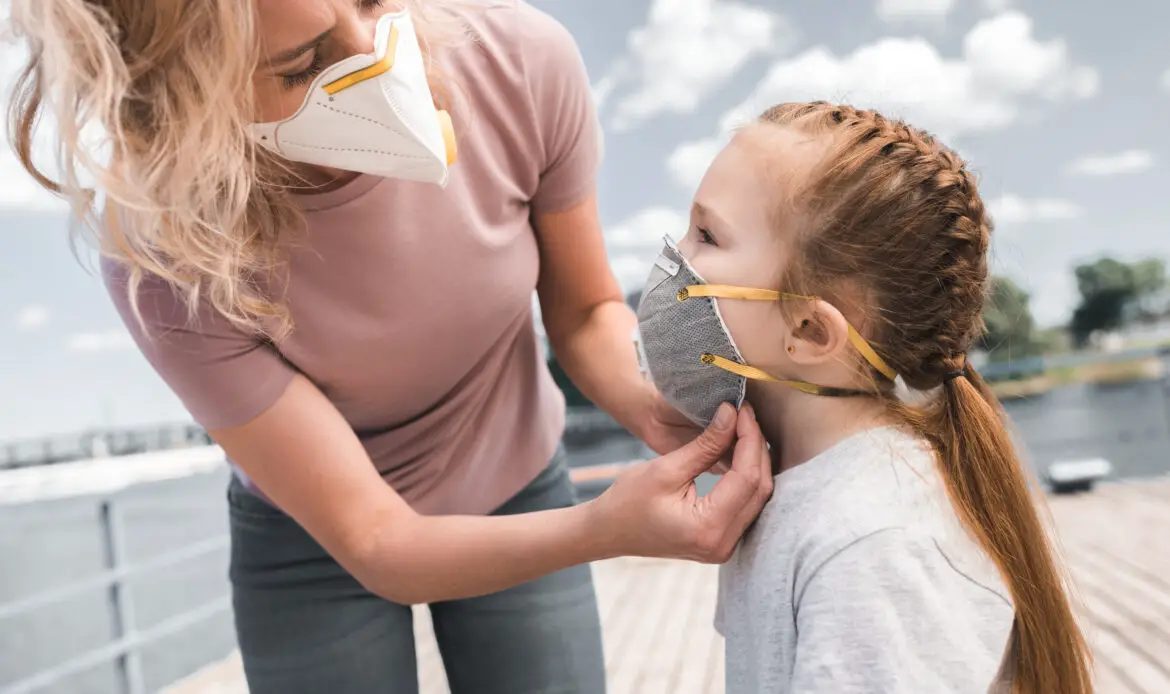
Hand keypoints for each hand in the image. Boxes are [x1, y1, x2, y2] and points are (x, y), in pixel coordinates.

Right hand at [587, 402, 772, 562]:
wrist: (609, 531)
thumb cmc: (628, 500)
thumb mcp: (666, 468)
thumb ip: (705, 444)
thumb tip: (732, 414)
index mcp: (707, 528)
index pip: (746, 477)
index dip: (750, 439)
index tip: (742, 410)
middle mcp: (723, 544)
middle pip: (759, 488)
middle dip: (756, 447)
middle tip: (745, 415)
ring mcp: (725, 546)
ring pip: (758, 497)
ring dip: (755, 461)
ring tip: (744, 429)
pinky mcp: (723, 540)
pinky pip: (747, 505)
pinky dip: (747, 477)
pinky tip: (741, 453)